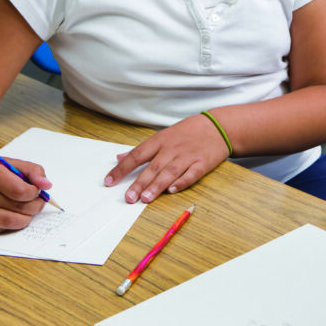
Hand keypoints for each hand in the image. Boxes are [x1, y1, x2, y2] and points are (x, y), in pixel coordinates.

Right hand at [0, 157, 50, 233]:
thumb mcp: (11, 163)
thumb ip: (33, 171)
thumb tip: (46, 186)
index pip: (21, 192)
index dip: (35, 194)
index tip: (37, 191)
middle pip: (18, 209)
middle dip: (35, 207)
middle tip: (37, 203)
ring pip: (9, 223)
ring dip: (25, 219)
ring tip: (27, 211)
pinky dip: (9, 225)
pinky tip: (9, 214)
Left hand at [104, 114, 229, 202]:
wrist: (216, 127)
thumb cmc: (186, 133)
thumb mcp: (162, 136)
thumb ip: (140, 149)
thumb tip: (118, 158)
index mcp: (159, 141)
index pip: (136, 155)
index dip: (122, 169)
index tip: (109, 181)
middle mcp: (171, 149)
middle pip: (153, 167)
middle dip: (140, 183)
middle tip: (129, 197)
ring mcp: (187, 156)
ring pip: (170, 172)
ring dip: (157, 185)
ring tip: (146, 198)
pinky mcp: (202, 163)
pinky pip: (191, 173)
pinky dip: (182, 182)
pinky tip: (173, 191)